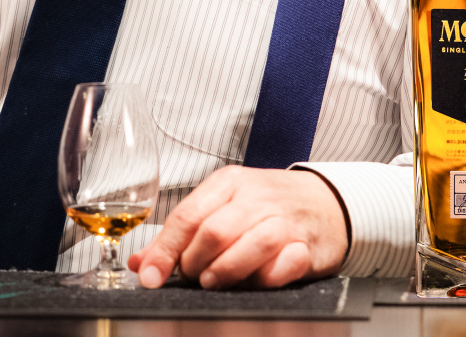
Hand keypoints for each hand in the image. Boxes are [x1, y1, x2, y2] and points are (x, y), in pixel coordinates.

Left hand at [127, 166, 348, 289]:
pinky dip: (268, 276)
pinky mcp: (308, 245)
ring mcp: (284, 220)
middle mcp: (256, 197)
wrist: (325, 202)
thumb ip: (180, 237)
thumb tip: (140, 263)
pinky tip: (257, 279)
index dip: (164, 251)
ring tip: (215, 281)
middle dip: (194, 263)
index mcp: (227, 184)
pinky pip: (286, 263)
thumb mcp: (221, 208)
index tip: (150, 276)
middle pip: (214, 232)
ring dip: (227, 271)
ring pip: (252, 245)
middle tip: (192, 277)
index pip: (187, 217)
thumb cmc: (265, 207)